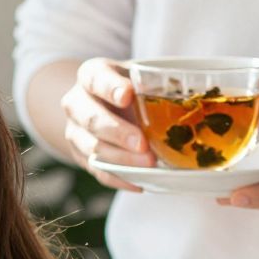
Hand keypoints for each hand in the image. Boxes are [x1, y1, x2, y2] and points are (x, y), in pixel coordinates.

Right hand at [59, 57, 148, 193]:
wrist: (107, 106)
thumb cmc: (130, 87)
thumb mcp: (139, 75)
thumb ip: (155, 83)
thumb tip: (182, 96)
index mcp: (91, 75)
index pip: (95, 78)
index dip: (110, 88)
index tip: (127, 95)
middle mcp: (76, 103)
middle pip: (91, 119)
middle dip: (118, 133)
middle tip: (142, 143)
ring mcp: (76, 132)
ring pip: (93, 149)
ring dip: (121, 158)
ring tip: (148, 164)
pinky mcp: (82, 157)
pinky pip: (98, 171)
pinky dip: (119, 179)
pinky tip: (139, 182)